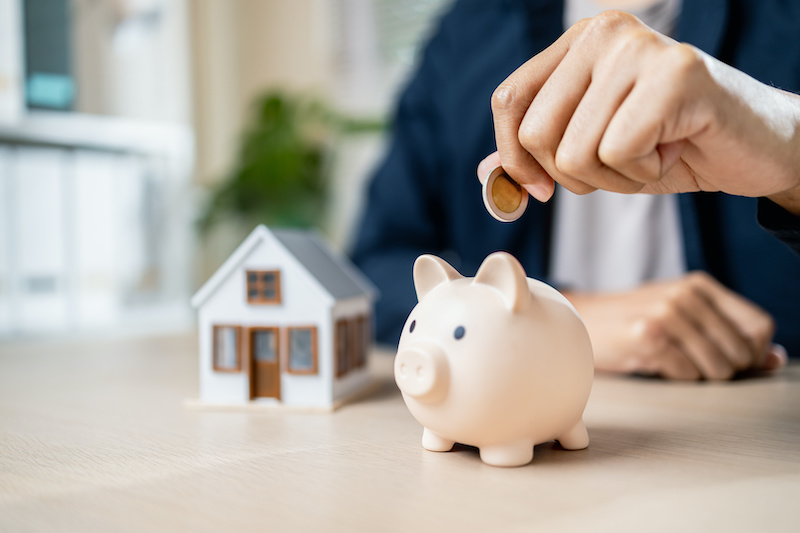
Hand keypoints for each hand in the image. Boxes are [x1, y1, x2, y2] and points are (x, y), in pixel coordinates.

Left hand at [481, 11, 799, 214]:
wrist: (751, 149)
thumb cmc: (668, 146)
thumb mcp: (591, 152)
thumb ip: (537, 157)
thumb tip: (484, 174)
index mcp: (575, 43)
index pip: (508, 100)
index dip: (513, 157)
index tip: (540, 189)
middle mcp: (602, 33)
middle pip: (536, 134)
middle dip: (573, 175)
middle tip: (621, 161)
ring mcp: (638, 48)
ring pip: (575, 152)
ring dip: (614, 177)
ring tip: (652, 151)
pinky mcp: (674, 75)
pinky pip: (618, 152)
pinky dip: (644, 173)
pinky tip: (674, 148)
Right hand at [561, 272, 785, 379]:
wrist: (579, 321)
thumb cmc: (631, 321)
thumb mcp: (682, 317)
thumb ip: (728, 334)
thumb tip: (777, 360)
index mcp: (699, 285)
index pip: (760, 326)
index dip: (754, 353)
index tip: (731, 360)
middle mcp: (686, 295)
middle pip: (742, 352)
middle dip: (724, 369)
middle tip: (691, 362)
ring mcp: (667, 315)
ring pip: (718, 368)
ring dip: (698, 375)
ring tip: (672, 361)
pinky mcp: (649, 338)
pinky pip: (688, 375)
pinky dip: (675, 377)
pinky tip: (654, 363)